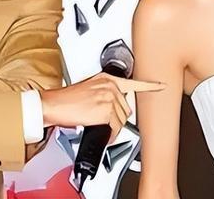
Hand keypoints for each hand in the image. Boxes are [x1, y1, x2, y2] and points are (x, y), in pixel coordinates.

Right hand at [40, 72, 164, 141]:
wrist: (52, 105)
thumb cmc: (65, 100)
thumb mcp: (88, 89)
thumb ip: (104, 93)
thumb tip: (112, 106)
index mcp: (106, 78)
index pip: (133, 83)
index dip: (150, 86)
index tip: (161, 86)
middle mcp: (110, 86)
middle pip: (126, 108)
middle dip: (116, 117)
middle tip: (102, 119)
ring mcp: (109, 97)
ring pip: (121, 120)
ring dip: (111, 126)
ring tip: (96, 123)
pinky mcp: (105, 110)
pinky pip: (114, 128)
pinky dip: (109, 134)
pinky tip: (99, 130)